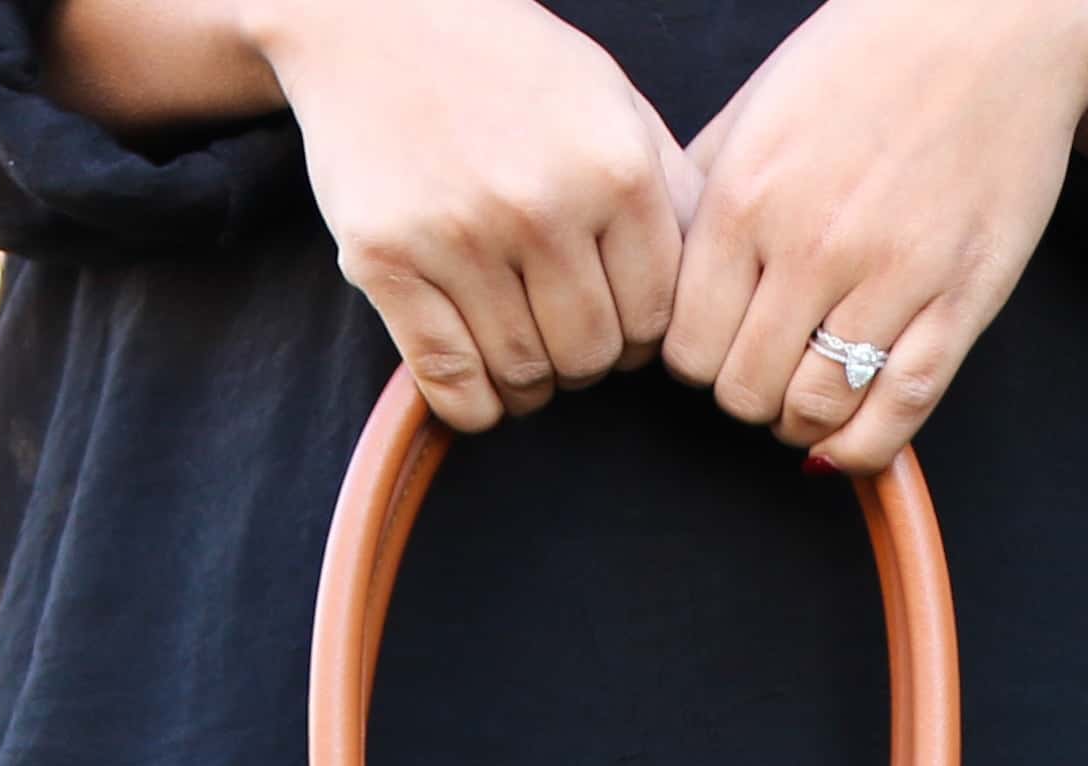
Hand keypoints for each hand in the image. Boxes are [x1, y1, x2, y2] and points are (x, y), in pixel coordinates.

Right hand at [249, 0, 693, 427]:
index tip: (611, 321)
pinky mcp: (388, 261)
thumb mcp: (610, 102)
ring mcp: (460, 236)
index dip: (636, 337)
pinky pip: (451, 384)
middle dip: (584, 361)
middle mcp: (542, 206)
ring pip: (523, 377)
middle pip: (592, 357)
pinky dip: (471, 405)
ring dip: (527, 385)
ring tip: (518, 349)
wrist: (376, 19)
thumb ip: (665, 189)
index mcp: (615, 169)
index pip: (654, 319)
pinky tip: (477, 384)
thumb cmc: (506, 67)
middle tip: (560, 334)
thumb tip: (711, 283)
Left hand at [664, 0, 1087, 471]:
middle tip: (768, 366)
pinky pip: (896, 415)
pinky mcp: (958, 299)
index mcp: (746, 198)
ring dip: (802, 421)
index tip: (721, 346)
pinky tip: (848, 437)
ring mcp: (890, 276)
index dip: (697, 363)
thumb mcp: (757, 107)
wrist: (993, 18)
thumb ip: (702, 193)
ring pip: (811, 412)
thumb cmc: (867, 57)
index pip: (686, 349)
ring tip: (810, 390)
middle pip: (742, 392)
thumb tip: (663, 274)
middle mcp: (811, 245)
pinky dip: (862, 448)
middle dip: (747, 393)